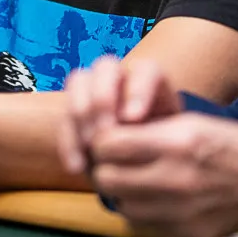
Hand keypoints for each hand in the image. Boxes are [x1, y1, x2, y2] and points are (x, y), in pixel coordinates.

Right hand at [58, 57, 181, 174]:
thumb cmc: (166, 155)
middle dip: (102, 98)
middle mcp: (120, 78)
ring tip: (90, 147)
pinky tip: (77, 166)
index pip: (146, 69)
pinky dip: (68, 141)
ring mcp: (93, 90)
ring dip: (80, 114)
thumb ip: (163, 135)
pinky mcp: (74, 112)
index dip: (137, 90)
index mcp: (151, 81)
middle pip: (105, 66)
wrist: (146, 171)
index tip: (133, 119)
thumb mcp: (174, 145)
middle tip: (105, 131)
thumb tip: (142, 134)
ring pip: (77, 81)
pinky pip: (63, 117)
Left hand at [88, 113, 237, 236]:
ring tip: (137, 179)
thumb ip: (146, 129)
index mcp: (177, 143)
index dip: (102, 139)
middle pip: (106, 178)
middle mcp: (177, 179)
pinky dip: (144, 210)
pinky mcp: (188, 234)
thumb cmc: (232, 144)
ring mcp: (182, 212)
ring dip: (123, 191)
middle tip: (117, 161)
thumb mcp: (190, 122)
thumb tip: (104, 136)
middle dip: (106, 167)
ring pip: (121, 204)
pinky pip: (144, 224)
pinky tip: (157, 197)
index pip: (107, 144)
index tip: (109, 138)